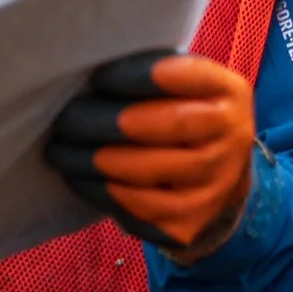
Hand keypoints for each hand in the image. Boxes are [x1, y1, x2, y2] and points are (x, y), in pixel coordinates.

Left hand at [45, 49, 255, 259]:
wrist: (221, 180)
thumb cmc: (186, 116)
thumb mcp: (186, 85)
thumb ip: (153, 73)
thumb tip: (88, 67)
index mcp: (229, 92)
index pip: (187, 76)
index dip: (138, 75)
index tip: (98, 76)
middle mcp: (232, 138)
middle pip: (162, 126)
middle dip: (103, 121)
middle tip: (66, 118)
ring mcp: (215, 186)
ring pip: (143, 172)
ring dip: (90, 160)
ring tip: (59, 149)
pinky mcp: (190, 224)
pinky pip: (135, 207)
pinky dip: (98, 190)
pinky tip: (77, 177)